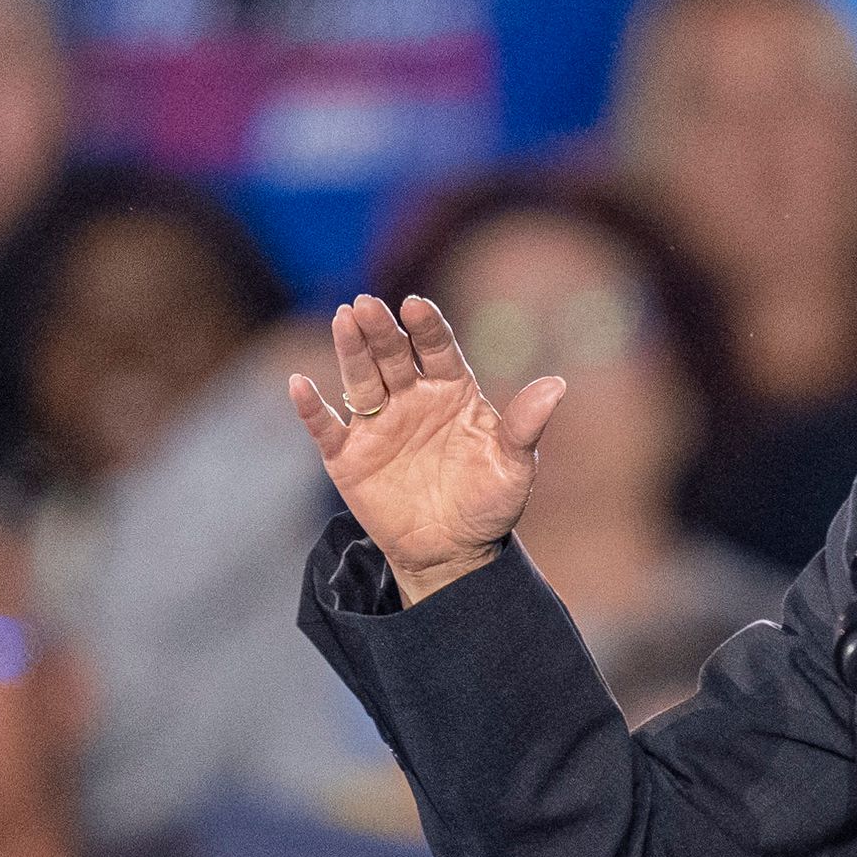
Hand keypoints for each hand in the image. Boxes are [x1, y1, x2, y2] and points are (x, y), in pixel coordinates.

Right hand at [290, 294, 563, 603]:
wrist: (454, 553)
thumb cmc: (488, 504)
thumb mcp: (514, 467)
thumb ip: (525, 425)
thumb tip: (556, 385)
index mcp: (452, 391)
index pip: (437, 349)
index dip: (427, 326)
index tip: (416, 306)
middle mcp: (412, 398)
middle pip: (392, 355)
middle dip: (380, 330)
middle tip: (367, 304)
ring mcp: (378, 425)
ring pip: (360, 380)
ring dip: (350, 351)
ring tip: (343, 321)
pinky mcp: (349, 456)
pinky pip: (326, 427)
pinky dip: (311, 408)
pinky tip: (300, 384)